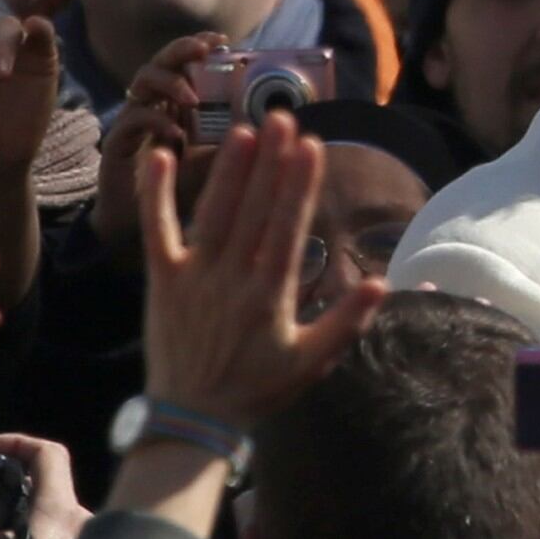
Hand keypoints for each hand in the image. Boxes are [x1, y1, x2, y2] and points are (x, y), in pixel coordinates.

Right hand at [91, 32, 223, 253]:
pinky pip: (133, 119)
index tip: (224, 41)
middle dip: (182, 50)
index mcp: (179, 103)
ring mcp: (134, 119)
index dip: (201, 47)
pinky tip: (176, 135)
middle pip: (163, 61)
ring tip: (192, 98)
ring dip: (170, 83)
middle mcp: (156, 103)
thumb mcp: (223, 161)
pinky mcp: (118, 140)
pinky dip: (155, 121)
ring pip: (143, 80)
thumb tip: (284, 127)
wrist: (142, 226)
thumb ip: (244, 142)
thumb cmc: (185, 189)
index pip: (188, 63)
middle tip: (203, 49)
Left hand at [138, 113, 385, 429]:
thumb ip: (347, 321)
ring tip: (243, 130)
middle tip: (281, 118)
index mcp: (271, 294)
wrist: (192, 420)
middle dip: (270, 161)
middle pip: (254, 209)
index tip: (309, 147)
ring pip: (213, 212)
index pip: (287, 227)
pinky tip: (159, 157)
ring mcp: (194, 276)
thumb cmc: (257, 390)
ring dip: (229, 169)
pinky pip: (157, 230)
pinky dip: (157, 194)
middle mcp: (232, 277)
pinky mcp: (162, 280)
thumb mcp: (313, 362)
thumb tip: (382, 283)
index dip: (298, 184)